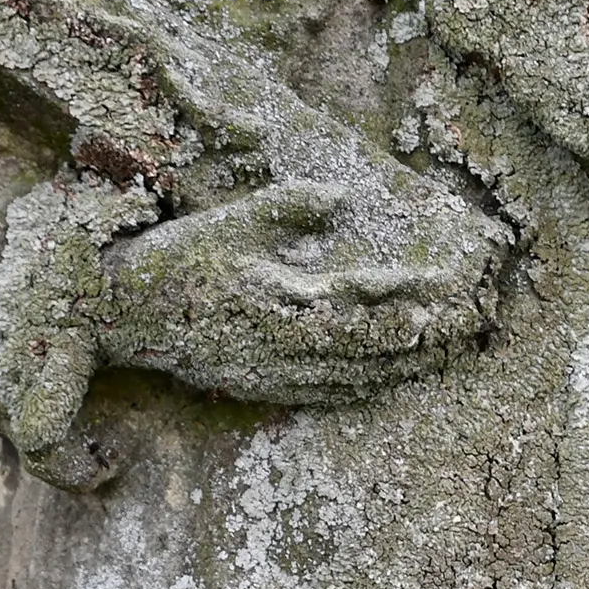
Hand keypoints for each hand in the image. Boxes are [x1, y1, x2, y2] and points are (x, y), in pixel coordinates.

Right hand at [0, 170, 505, 483]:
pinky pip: (324, 393)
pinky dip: (367, 386)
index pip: (358, 307)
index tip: (448, 290)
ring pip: (354, 376)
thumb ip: (285, 206)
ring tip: (450, 350)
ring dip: (405, 365)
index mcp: (274, 303)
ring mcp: (269, 372)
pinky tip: (392, 378)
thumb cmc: (169, 260)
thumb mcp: (225, 220)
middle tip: (474, 323)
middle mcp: (278, 348)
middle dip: (424, 337)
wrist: (114, 316)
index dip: (406, 302)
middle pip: (368, 350)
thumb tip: (338, 195)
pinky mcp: (258, 384)